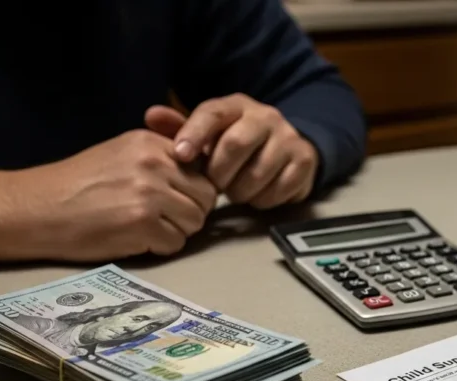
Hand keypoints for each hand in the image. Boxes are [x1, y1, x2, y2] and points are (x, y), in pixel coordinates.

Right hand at [0, 130, 215, 262]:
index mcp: (152, 143)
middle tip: (163, 218)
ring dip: (177, 231)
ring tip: (148, 228)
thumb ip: (162, 159)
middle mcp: (155, 164)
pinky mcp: (142, 224)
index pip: (203, 168)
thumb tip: (203, 173)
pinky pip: (176, 243)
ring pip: (195, 221)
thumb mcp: (123, 153)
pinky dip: (160, 247)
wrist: (36, 207)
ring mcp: (150, 194)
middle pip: (206, 197)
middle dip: (190, 211)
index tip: (175, 198)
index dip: (194, 188)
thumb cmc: (78, 184)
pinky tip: (136, 240)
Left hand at [144, 94, 317, 208]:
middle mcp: (266, 117)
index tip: (181, 156)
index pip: (212, 114)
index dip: (194, 134)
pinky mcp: (305, 162)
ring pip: (258, 173)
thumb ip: (180, 127)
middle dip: (219, 172)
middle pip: (236, 144)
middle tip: (213, 186)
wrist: (289, 145)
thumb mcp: (210, 132)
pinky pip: (279, 189)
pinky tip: (257, 194)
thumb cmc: (238, 141)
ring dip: (240, 190)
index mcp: (237, 106)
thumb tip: (152, 115)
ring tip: (235, 190)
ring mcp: (289, 139)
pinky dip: (263, 199)